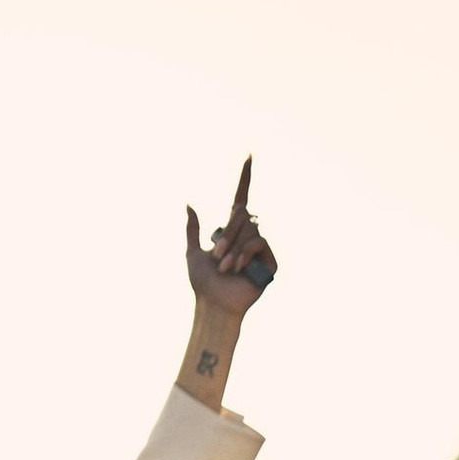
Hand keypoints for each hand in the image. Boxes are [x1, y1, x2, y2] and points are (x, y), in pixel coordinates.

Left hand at [185, 157, 276, 320]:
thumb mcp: (192, 252)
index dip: (244, 177)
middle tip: (217, 256)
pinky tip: (238, 268)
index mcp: (231, 231)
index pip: (240, 197)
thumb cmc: (203, 284)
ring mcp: (260, 248)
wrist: (215, 305)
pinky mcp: (269, 261)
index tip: (249, 155)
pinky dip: (245, 253)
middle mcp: (247, 236)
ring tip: (226, 268)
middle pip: (241, 215)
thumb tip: (189, 203)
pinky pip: (258, 242)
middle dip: (227, 234)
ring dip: (233, 248)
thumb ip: (193, 229)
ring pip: (249, 229)